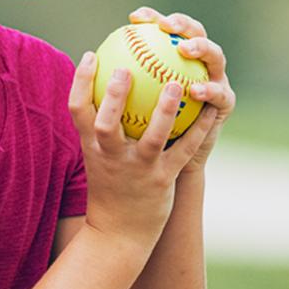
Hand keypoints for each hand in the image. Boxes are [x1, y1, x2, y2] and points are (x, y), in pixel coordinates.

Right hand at [68, 46, 219, 250]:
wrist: (119, 233)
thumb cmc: (109, 185)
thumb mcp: (97, 155)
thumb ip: (98, 124)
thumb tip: (104, 83)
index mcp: (92, 147)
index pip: (78, 111)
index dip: (81, 83)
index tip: (90, 55)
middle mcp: (112, 157)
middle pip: (107, 124)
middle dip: (115, 97)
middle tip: (126, 68)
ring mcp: (138, 170)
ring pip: (152, 137)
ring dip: (165, 110)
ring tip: (176, 84)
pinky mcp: (162, 180)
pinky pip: (183, 151)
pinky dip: (198, 130)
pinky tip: (210, 109)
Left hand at [128, 6, 235, 174]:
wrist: (171, 166)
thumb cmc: (140, 135)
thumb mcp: (126, 108)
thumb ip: (116, 84)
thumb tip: (86, 60)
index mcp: (174, 56)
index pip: (165, 28)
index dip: (153, 17)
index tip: (133, 17)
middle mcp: (197, 62)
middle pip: (195, 32)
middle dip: (184, 22)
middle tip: (165, 24)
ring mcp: (217, 79)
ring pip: (215, 57)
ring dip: (201, 49)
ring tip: (185, 49)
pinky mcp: (226, 104)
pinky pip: (219, 96)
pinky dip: (209, 92)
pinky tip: (195, 92)